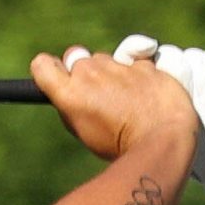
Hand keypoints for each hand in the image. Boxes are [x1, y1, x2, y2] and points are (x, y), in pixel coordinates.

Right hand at [28, 38, 199, 164]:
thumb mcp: (85, 132)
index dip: (50, 71)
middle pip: (78, 60)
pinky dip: (138, 74)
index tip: (60, 79)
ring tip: (128, 101)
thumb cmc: (121, 145)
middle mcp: (90, 73)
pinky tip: (146, 95)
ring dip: (112, 73)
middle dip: (86, 74)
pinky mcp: (144, 64)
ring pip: (107, 60)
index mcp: (69, 93)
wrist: (162, 140)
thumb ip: (72, 107)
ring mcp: (118, 66)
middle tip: (101, 98)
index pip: (42, 64)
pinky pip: (135, 62)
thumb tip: (69, 94)